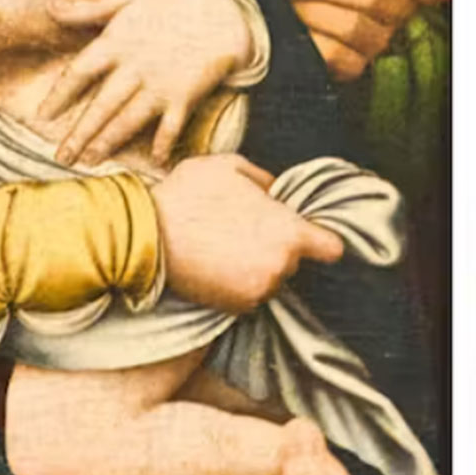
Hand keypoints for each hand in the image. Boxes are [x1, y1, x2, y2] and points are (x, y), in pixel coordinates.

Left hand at [39, 0, 251, 166]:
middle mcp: (135, 68)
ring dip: (108, 143)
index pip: (79, 73)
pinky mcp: (185, 96)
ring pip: (128, 120)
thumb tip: (50, 7)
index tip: (41, 115)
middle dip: (79, 134)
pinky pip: (171, 126)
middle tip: (61, 157)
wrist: (223, 13)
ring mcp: (160, 85)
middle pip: (100, 106)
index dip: (59, 95)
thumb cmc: (173, 3)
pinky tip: (155, 162)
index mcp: (117, 43)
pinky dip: (163, 143)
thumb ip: (88, 7)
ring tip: (90, 161)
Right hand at [152, 154, 343, 312]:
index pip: (331, 248)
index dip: (323, 242)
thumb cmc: (187, 195)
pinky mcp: (236, 308)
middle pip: (294, 262)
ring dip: (257, 269)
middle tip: (246, 233)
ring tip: (226, 249)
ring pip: (270, 279)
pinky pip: (249, 296)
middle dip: (277, 249)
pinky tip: (216, 266)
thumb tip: (277, 191)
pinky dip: (238, 286)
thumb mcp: (229, 167)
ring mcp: (258, 290)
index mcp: (288, 230)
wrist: (144, 236)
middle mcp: (280, 265)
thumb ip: (263, 179)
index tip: (313, 239)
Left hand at [261, 0, 448, 81]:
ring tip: (297, 11)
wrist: (264, 38)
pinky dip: (315, 39)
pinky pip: (339, 53)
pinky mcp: (352, 69)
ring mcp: (370, 48)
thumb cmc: (281, 4)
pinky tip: (302, 33)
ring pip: (355, 25)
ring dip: (318, 13)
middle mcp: (384, 22)